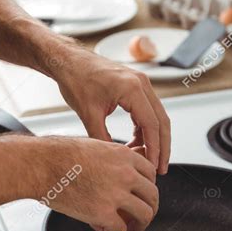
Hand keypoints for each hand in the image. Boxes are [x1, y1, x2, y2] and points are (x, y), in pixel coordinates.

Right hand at [33, 136, 158, 230]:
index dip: (147, 187)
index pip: (151, 174)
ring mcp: (116, 194)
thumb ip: (114, 160)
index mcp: (124, 156)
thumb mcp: (96, 147)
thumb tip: (121, 174)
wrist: (41, 165)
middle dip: (149, 208)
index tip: (142, 195)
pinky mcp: (103, 213)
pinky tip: (102, 227)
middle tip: (141, 216)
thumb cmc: (59, 154)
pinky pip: (120, 229)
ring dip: (139, 225)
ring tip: (130, 229)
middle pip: (152, 195)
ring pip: (144, 214)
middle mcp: (125, 174)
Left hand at [55, 49, 170, 173]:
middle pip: (162, 121)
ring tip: (148, 159)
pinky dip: (145, 127)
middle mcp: (141, 83)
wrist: (69, 61)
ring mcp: (141, 82)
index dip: (155, 148)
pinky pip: (148, 109)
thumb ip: (102, 138)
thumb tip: (116, 159)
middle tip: (160, 169)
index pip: (152, 124)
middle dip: (162, 147)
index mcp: (132, 88)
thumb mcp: (88, 114)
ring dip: (155, 138)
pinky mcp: (136, 85)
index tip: (154, 166)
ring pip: (157, 115)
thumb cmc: (76, 80)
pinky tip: (136, 142)